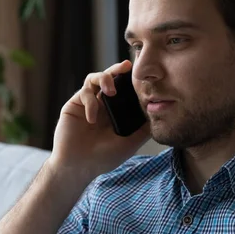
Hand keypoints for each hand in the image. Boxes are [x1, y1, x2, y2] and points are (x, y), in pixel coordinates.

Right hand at [48, 60, 150, 181]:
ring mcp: (87, 104)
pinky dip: (90, 103)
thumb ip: (143, 130)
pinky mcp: (74, 105)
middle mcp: (101, 105)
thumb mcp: (130, 143)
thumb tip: (160, 116)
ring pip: (95, 79)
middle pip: (110, 78)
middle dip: (118, 69)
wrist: (78, 167)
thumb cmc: (103, 158)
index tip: (142, 74)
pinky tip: (92, 119)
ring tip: (111, 91)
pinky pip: (84, 93)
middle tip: (127, 66)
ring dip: (104, 79)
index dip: (131, 81)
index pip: (124, 90)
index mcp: (115, 112)